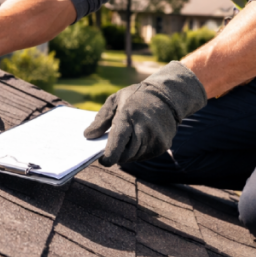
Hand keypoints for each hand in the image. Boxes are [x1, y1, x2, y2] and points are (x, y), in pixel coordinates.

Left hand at [84, 61, 206, 166]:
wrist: (167, 96)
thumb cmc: (136, 97)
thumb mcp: (115, 99)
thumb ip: (101, 118)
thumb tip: (88, 135)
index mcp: (129, 115)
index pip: (118, 140)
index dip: (109, 154)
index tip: (103, 160)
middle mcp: (144, 129)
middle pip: (125, 154)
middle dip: (116, 154)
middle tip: (110, 149)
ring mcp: (155, 138)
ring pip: (134, 157)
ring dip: (126, 153)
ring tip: (126, 138)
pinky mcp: (162, 146)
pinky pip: (143, 156)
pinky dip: (137, 152)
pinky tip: (138, 139)